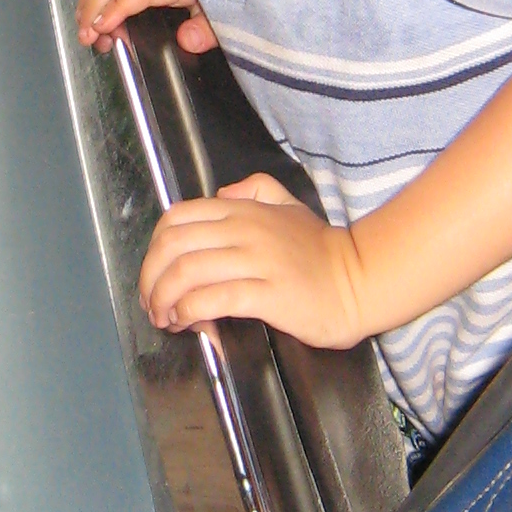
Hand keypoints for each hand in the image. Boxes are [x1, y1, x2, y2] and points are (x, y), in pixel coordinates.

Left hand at [137, 174, 367, 350]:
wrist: (361, 280)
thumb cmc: (322, 251)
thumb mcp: (287, 204)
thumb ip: (254, 188)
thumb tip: (221, 193)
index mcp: (242, 210)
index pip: (176, 219)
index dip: (153, 250)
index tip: (154, 275)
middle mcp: (244, 231)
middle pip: (172, 247)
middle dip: (150, 280)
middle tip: (152, 304)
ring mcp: (257, 262)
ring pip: (187, 273)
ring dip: (164, 300)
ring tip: (167, 319)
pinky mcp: (269, 295)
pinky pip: (213, 299)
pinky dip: (190, 312)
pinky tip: (189, 322)